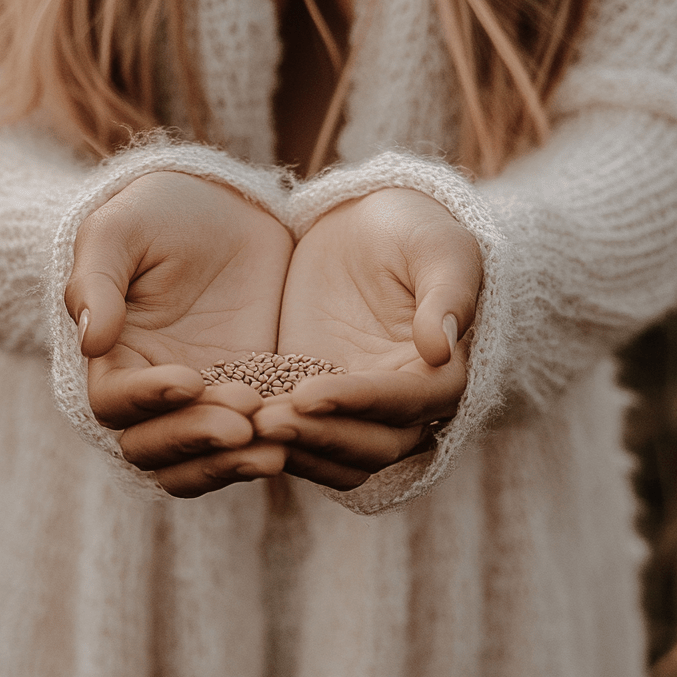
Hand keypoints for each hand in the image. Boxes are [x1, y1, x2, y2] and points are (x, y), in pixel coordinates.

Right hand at [64, 172, 292, 495]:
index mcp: (115, 355)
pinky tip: (301, 432)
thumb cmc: (158, 211)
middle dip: (196, 441)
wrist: (224, 204)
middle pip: (155, 448)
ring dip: (231, 462)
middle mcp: (155, 388)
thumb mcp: (120, 230)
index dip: (147, 400)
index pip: (114, 403)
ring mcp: (207, 397)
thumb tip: (90, 339)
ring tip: (274, 446)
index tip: (188, 378)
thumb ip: (97, 280)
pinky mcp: (256, 392)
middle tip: (243, 421)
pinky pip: (255, 440)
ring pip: (202, 460)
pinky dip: (269, 446)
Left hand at [254, 188, 481, 490]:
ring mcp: (354, 405)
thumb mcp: (437, 247)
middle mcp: (402, 403)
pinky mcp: (312, 396)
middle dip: (319, 437)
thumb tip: (440, 347)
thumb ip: (446, 294)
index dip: (359, 402)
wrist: (365, 222)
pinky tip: (229, 422)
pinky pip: (297, 434)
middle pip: (371, 446)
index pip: (406, 404)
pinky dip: (269, 438)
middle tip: (264, 422)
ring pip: (334, 455)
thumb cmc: (413, 228)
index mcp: (442, 373)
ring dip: (293, 448)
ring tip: (245, 425)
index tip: (307, 395)